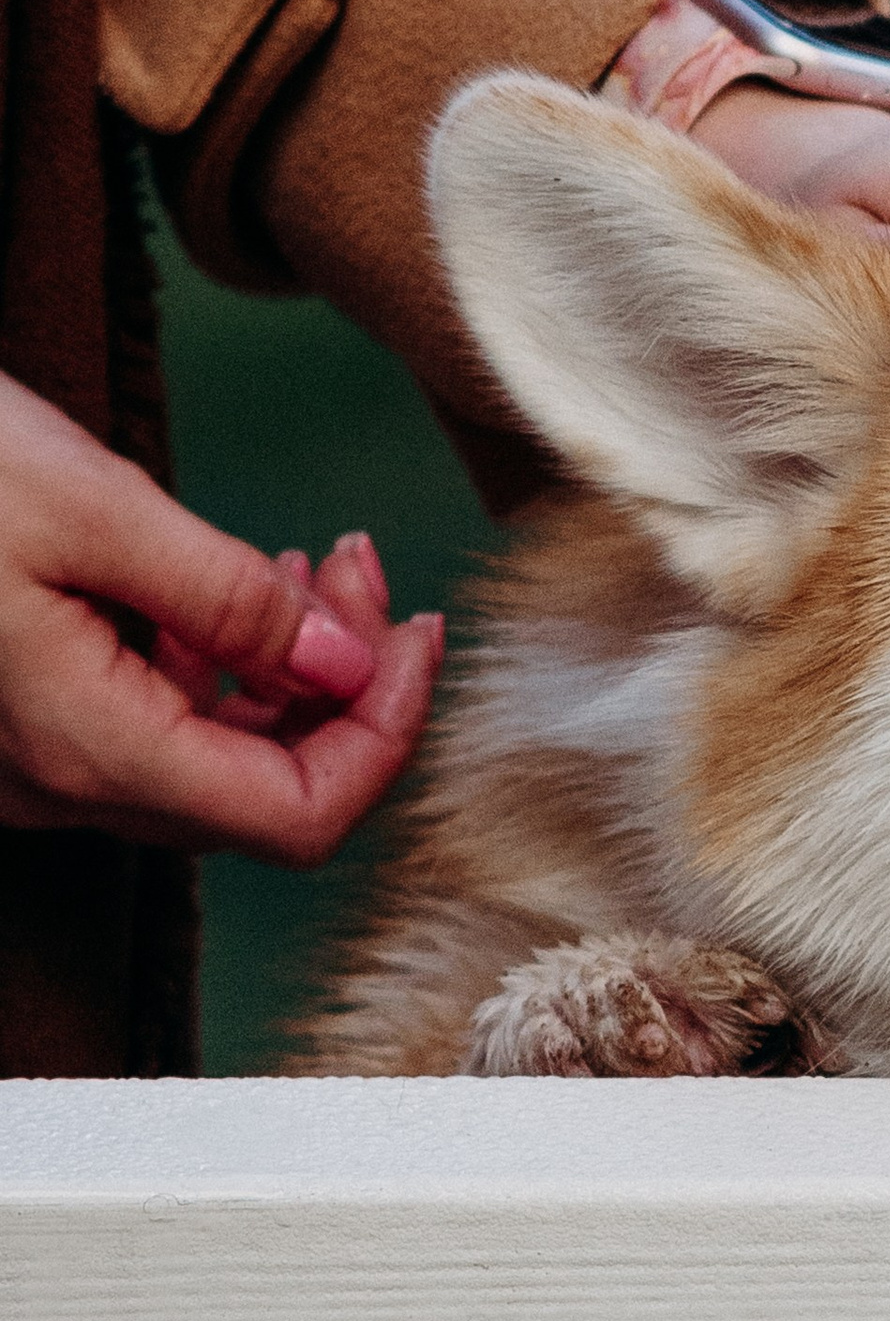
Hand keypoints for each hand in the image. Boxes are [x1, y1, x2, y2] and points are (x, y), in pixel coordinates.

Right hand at [0, 374, 441, 862]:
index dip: (384, 736)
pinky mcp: (17, 722)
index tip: (418, 634)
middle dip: (344, 686)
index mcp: (86, 745)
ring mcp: (31, 765)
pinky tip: (231, 580)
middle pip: (264, 792)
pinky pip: (146, 725)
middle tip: (364, 568)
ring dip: (286, 670)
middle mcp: (59, 782)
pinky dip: (214, 663)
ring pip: (209, 757)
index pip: (298, 817)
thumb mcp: (89, 502)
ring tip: (316, 559)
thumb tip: (343, 662)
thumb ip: (226, 596)